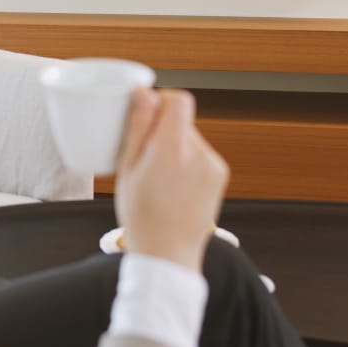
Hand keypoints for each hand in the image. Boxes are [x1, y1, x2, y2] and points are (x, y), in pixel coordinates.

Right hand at [114, 88, 228, 271]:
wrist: (168, 254)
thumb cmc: (141, 216)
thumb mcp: (128, 169)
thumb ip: (138, 127)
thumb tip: (143, 92)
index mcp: (171, 150)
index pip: (179, 100)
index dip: (162, 100)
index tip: (147, 114)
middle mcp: (198, 154)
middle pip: (182, 120)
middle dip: (163, 128)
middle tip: (144, 155)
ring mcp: (213, 165)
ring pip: (190, 137)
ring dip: (175, 146)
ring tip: (159, 176)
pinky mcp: (220, 174)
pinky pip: (201, 153)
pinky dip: (187, 160)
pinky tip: (174, 185)